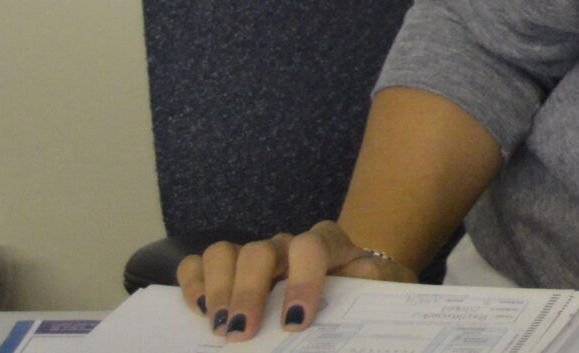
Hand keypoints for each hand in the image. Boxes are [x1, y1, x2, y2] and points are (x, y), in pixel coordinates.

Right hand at [175, 220, 413, 341]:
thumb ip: (379, 283)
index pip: (310, 247)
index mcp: (328, 245)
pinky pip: (200, 263)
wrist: (356, 282)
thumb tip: (361, 279)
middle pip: (259, 252)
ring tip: (220, 329)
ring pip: (225, 252)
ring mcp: (256, 255)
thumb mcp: (385, 287)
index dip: (301, 281)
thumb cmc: (368, 288)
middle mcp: (286, 244)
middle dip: (248, 293)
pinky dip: (193, 284)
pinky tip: (199, 312)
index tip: (295, 322)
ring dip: (218, 290)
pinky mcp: (231, 269)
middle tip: (241, 334)